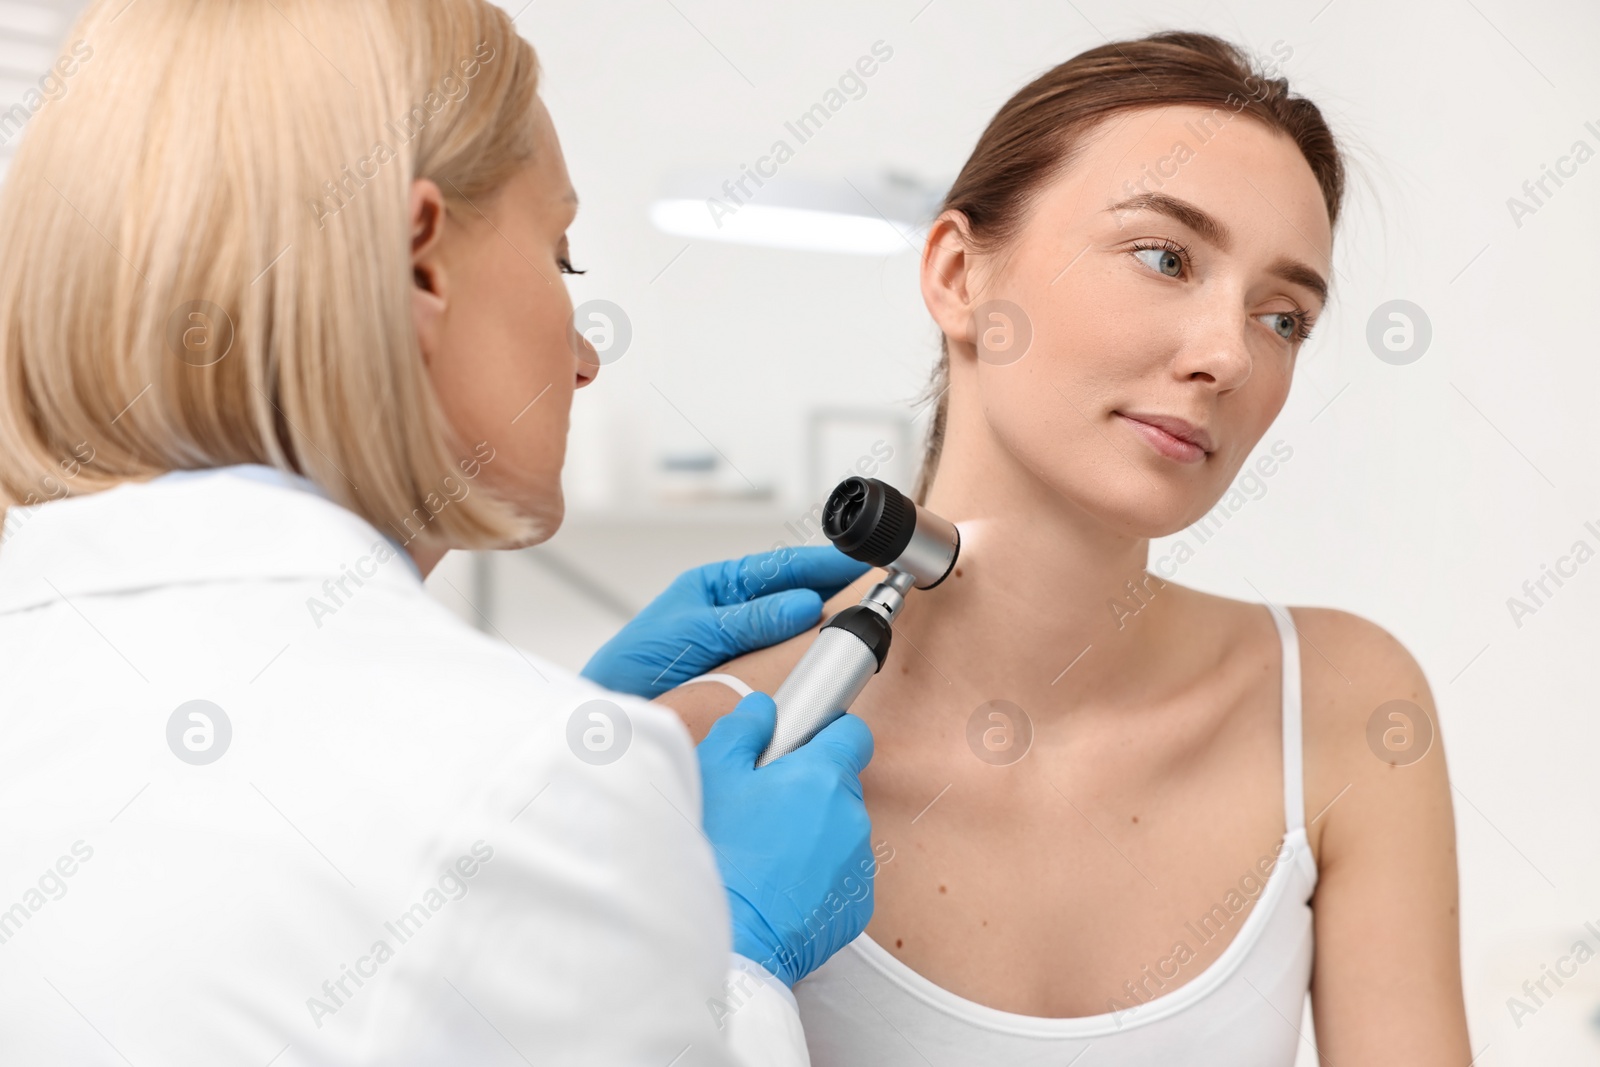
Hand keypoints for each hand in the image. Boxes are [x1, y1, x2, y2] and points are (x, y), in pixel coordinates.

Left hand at [580, 546, 867, 696]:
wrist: (610, 711)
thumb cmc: (635, 663)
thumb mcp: (694, 632)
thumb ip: (750, 619)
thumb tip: (805, 605)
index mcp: (717, 585)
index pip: (780, 567)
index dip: (821, 564)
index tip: (857, 562)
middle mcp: (731, 609)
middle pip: (792, 593)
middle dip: (831, 588)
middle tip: (872, 587)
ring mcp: (739, 641)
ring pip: (790, 626)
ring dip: (822, 624)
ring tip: (859, 619)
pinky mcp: (742, 674)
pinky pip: (780, 660)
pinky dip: (803, 657)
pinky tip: (824, 660)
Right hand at [698, 691, 876, 986]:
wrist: (730, 940)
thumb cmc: (718, 852)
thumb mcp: (713, 773)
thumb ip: (744, 729)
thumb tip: (765, 711)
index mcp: (824, 776)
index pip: (853, 734)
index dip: (827, 734)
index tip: (801, 746)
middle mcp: (853, 816)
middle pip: (841, 784)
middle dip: (809, 787)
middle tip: (764, 806)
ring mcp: (859, 864)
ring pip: (840, 831)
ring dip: (813, 833)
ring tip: (765, 854)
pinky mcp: (857, 907)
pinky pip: (841, 875)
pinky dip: (817, 876)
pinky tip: (777, 886)